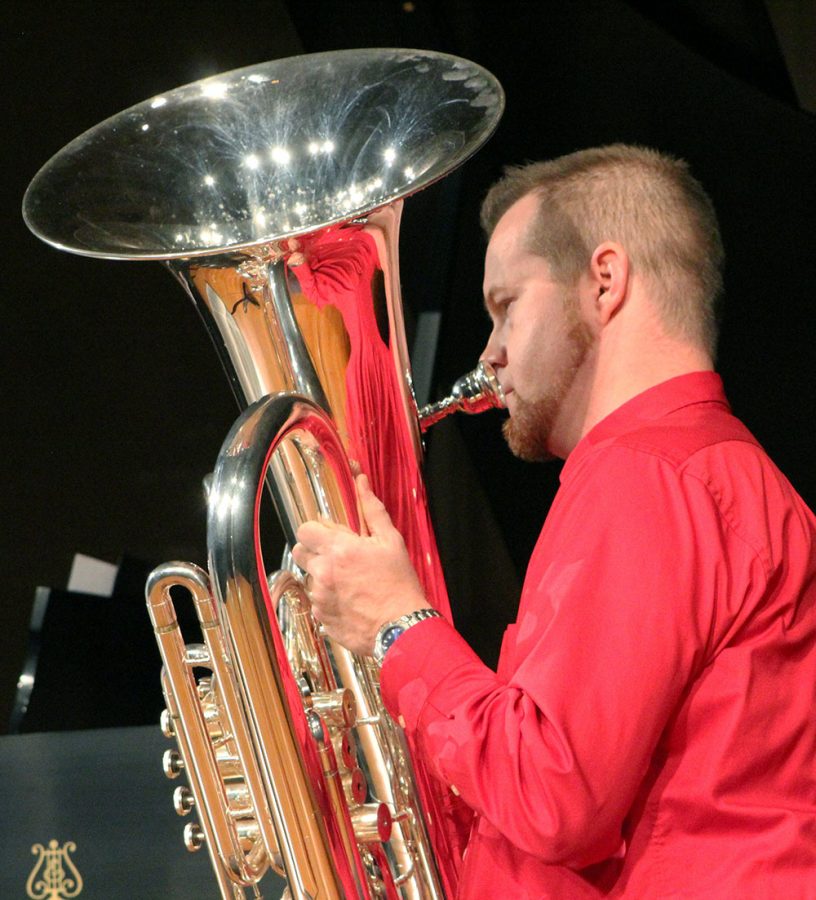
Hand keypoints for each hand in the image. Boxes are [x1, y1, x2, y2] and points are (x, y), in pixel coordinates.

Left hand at [292, 474, 427, 655]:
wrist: (401, 628)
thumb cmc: (399, 584)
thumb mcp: (391, 541)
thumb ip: (372, 510)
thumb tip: (361, 481)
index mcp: (338, 549)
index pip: (304, 530)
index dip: (314, 531)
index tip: (328, 535)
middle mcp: (323, 572)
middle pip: (299, 552)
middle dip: (314, 552)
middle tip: (338, 557)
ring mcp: (319, 597)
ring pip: (309, 578)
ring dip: (323, 577)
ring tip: (350, 583)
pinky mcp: (321, 617)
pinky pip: (316, 602)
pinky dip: (328, 599)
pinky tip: (350, 601)